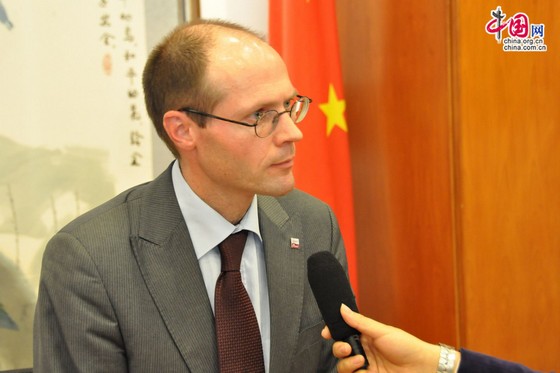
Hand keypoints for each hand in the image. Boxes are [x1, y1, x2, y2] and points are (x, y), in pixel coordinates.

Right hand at [321, 304, 456, 372]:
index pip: (344, 332)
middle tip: (346, 348)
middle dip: (338, 348)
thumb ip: (360, 322)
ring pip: (343, 366)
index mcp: (365, 336)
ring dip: (347, 363)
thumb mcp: (382, 331)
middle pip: (339, 350)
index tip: (325, 332)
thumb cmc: (407, 346)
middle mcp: (363, 350)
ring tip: (360, 361)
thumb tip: (342, 308)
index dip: (333, 332)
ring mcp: (365, 366)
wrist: (422, 368)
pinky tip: (363, 370)